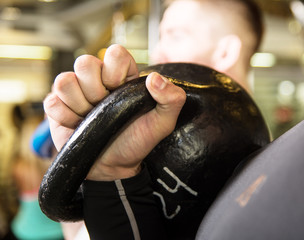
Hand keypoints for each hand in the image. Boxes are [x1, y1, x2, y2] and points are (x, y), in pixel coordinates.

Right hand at [44, 44, 185, 180]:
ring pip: (65, 80)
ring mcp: (75, 92)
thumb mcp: (162, 124)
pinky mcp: (57, 106)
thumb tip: (155, 78)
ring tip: (91, 118)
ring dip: (79, 105)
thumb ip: (171, 99)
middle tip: (104, 109)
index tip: (119, 90)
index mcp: (123, 77)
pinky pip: (52, 101)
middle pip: (85, 62)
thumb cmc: (137, 142)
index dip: (115, 70)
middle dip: (95, 90)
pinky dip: (65, 117)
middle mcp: (97, 79)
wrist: (113, 167)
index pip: (115, 52)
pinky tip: (77, 125)